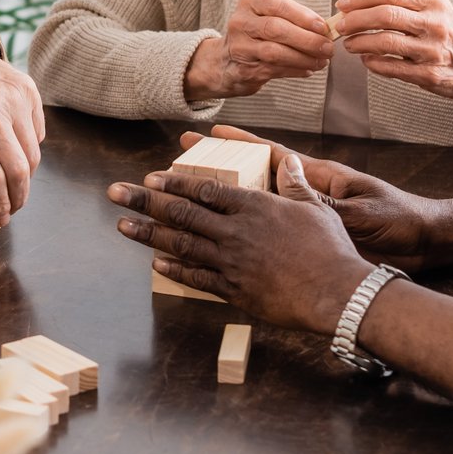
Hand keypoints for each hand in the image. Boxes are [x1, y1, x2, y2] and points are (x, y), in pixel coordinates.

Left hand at [0, 26, 44, 224]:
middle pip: (20, 170)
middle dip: (19, 198)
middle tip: (12, 207)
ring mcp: (14, 98)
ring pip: (34, 154)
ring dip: (25, 176)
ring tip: (10, 179)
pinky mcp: (29, 90)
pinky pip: (39, 133)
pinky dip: (30, 148)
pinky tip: (12, 145)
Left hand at [109, 170, 368, 334]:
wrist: (337, 293)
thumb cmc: (330, 249)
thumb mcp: (315, 208)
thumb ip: (294, 184)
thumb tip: (288, 160)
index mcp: (254, 206)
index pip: (205, 190)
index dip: (175, 183)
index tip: (152, 177)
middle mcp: (236, 231)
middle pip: (181, 213)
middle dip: (144, 202)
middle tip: (116, 193)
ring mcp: (231, 262)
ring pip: (181, 244)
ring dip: (147, 233)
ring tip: (122, 225)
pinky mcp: (234, 290)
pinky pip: (197, 278)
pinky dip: (174, 269)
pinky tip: (156, 262)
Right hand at [184, 0, 334, 101]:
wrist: (223, 61)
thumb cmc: (255, 35)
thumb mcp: (267, 17)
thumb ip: (293, 20)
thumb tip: (325, 29)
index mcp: (249, 3)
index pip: (278, 5)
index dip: (303, 16)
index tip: (323, 27)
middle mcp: (240, 23)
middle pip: (276, 29)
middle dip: (306, 39)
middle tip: (327, 47)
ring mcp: (239, 48)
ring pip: (275, 52)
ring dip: (303, 58)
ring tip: (322, 61)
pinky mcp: (243, 70)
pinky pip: (274, 70)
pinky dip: (295, 70)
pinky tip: (308, 69)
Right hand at [189, 126, 445, 272]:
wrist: (426, 243)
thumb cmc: (400, 221)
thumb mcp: (361, 212)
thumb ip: (324, 203)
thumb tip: (289, 195)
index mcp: (321, 178)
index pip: (273, 154)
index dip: (241, 142)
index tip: (210, 132)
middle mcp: (310, 193)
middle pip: (255, 177)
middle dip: (219, 170)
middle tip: (183, 166)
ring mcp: (311, 214)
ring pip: (259, 204)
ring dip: (227, 201)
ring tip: (190, 201)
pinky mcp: (315, 236)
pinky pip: (274, 230)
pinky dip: (250, 232)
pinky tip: (225, 242)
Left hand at [332, 0, 452, 119]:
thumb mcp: (443, 13)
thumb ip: (412, 7)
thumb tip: (369, 5)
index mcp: (436, 4)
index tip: (343, 3)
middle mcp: (435, 24)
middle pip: (384, 15)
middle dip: (355, 19)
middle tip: (340, 25)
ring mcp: (432, 51)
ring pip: (384, 42)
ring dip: (359, 42)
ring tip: (349, 44)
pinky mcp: (430, 75)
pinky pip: (392, 67)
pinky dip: (373, 63)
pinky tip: (366, 60)